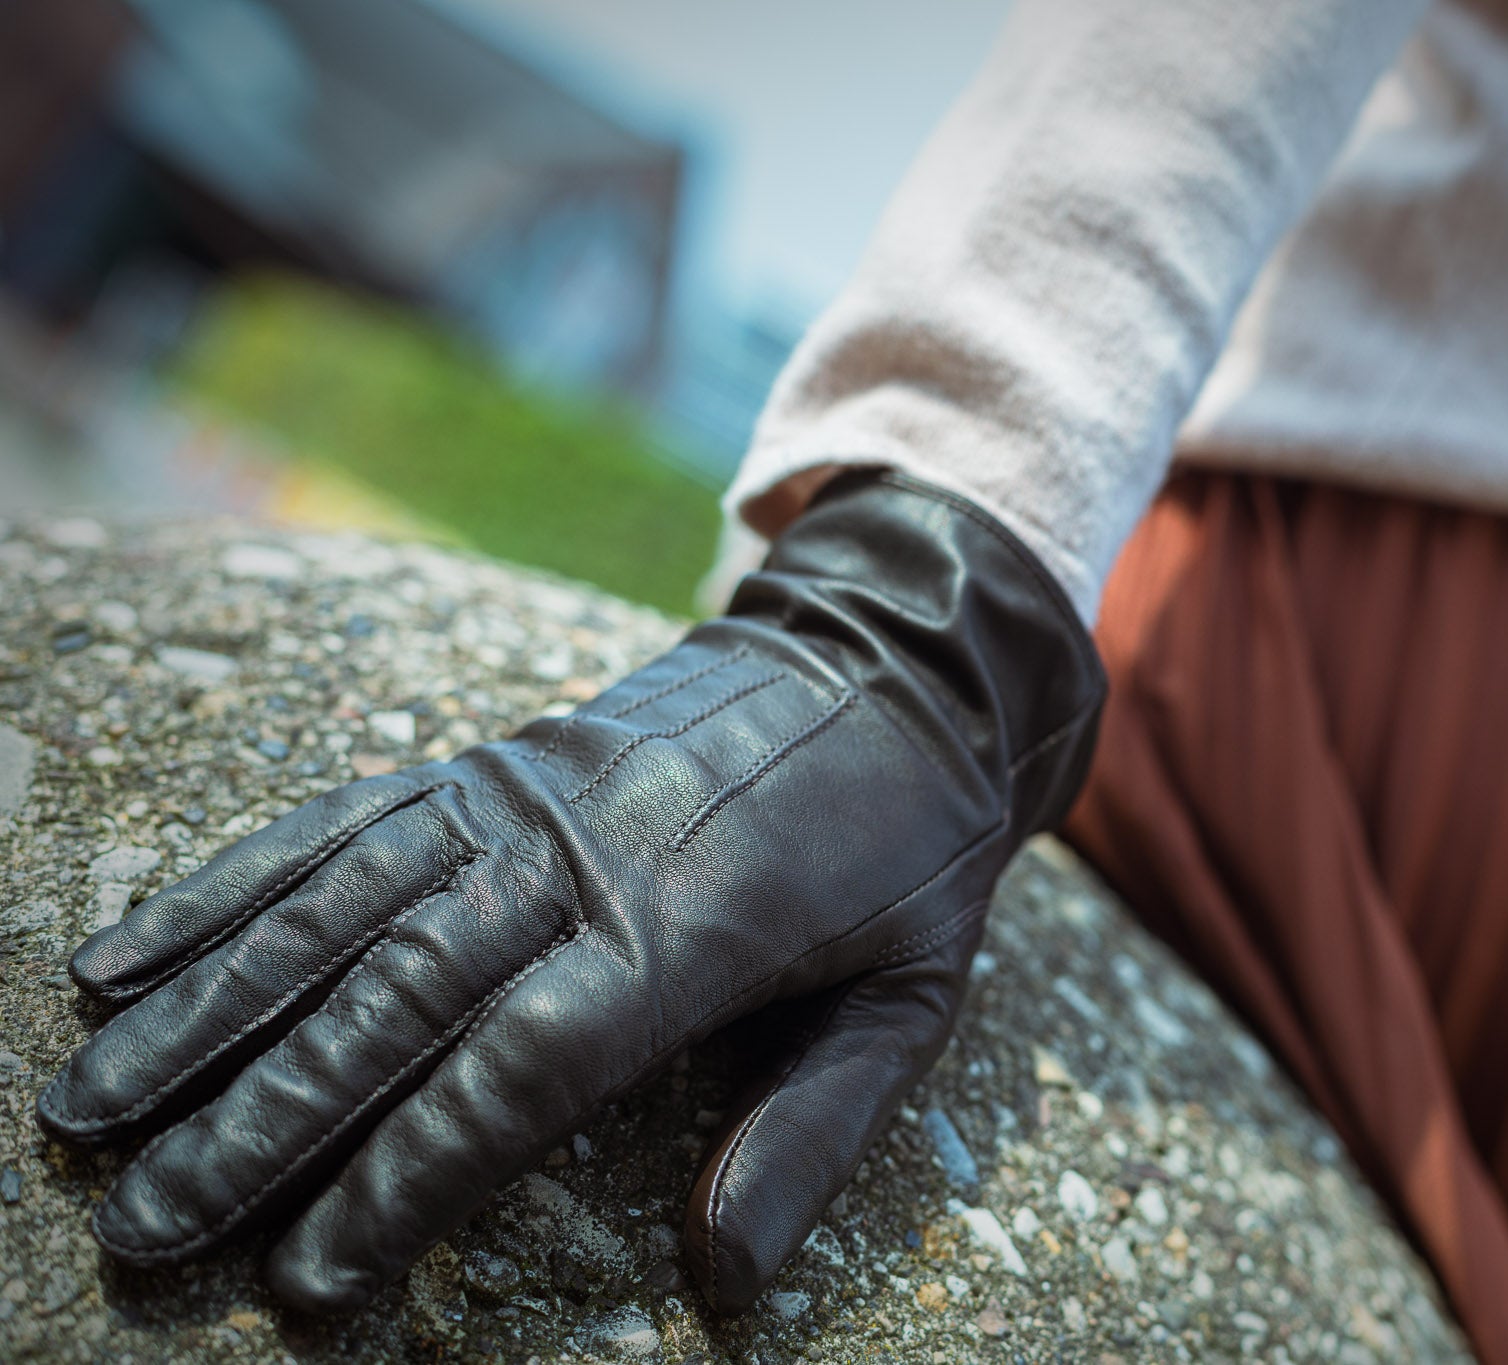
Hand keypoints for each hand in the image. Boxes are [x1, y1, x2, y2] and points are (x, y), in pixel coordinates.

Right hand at [37, 471, 1102, 1312]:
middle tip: (144, 1227)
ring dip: (208, 1004)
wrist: (903, 660)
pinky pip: (345, 818)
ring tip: (89, 1106)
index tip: (306, 1276)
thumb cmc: (914, 852)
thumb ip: (816, 1135)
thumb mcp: (915, 1000)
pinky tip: (131, 945)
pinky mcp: (493, 757)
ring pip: (340, 903)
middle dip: (263, 1118)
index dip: (407, 1174)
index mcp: (691, 933)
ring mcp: (522, 794)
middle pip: (398, 996)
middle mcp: (581, 858)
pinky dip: (233, 882)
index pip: (520, 1070)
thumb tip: (724, 1284)